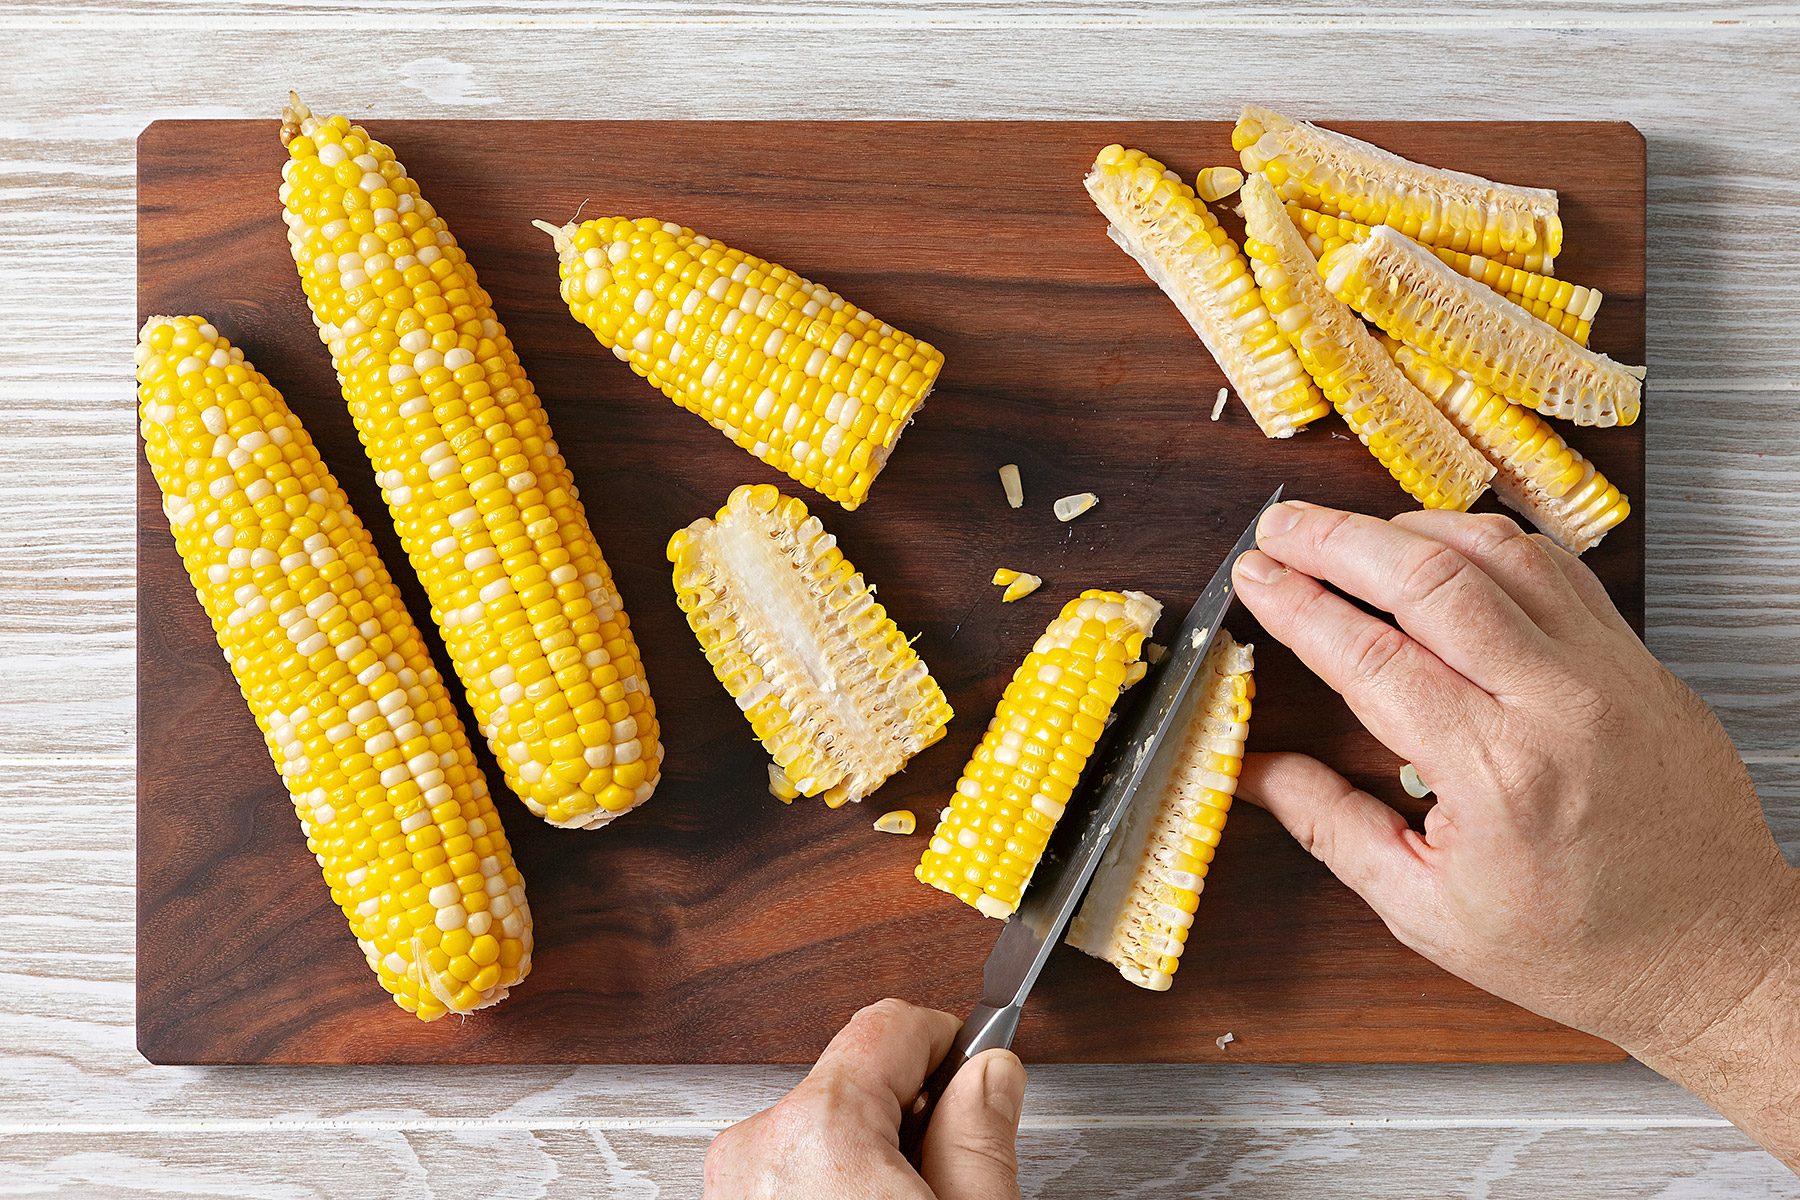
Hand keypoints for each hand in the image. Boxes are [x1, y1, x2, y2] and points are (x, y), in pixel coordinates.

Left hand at [703, 999, 1025, 1198]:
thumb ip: (979, 1141)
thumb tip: (991, 1074)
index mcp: (821, 1132)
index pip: (890, 1024)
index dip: (948, 1041)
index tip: (976, 1065)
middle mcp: (758, 1147)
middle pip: (855, 1080)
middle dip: (906, 1114)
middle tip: (945, 1174)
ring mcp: (731, 1184)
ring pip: (821, 1130)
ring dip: (864, 1157)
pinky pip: (787, 1172)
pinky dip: (826, 1187)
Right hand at [1231, 502, 1798, 1161]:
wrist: (1713, 956)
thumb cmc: (1580, 947)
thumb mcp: (1428, 911)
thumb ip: (1334, 828)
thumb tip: (1257, 774)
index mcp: (1496, 773)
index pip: (1371, 656)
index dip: (1298, 605)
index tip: (1254, 577)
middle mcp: (1557, 705)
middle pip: (1430, 577)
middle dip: (1338, 540)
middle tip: (1280, 526)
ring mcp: (1607, 672)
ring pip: (1499, 552)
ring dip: (1410, 527)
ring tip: (1350, 532)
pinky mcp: (1637, 661)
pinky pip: (1558, 569)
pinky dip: (1489, 544)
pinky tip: (1444, 548)